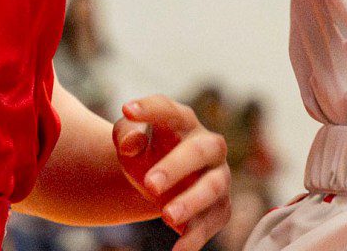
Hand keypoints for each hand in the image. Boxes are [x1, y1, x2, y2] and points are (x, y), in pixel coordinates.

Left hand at [113, 96, 230, 250]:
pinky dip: (196, 237)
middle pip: (198, 151)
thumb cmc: (146, 154)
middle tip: (150, 185)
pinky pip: (212, 222)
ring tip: (166, 217)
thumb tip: (130, 143)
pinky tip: (178, 250)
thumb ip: (126, 133)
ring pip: (212, 187)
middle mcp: (207, 145)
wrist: (159, 185)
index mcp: (183, 122)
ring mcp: (218, 176)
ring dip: (191, 202)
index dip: (149, 109)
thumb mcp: (130, 140)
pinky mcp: (220, 208)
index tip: (127, 109)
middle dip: (176, 168)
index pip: (168, 110)